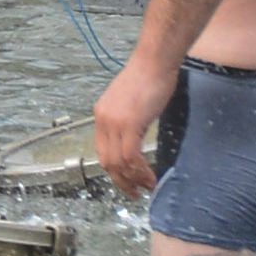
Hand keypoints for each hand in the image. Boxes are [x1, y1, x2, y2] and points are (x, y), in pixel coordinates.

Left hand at [94, 51, 176, 195]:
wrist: (154, 62)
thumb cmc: (148, 78)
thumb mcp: (130, 102)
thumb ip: (127, 119)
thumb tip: (134, 137)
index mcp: (101, 114)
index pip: (101, 150)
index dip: (113, 170)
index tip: (126, 181)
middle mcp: (103, 119)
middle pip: (107, 161)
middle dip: (121, 181)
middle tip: (135, 193)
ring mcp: (114, 122)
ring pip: (119, 162)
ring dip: (134, 180)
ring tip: (148, 187)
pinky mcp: (129, 124)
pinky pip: (131, 157)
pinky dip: (141, 171)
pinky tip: (152, 177)